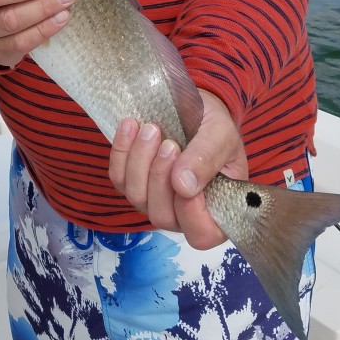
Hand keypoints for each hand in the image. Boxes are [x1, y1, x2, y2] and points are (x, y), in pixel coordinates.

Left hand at [108, 90, 248, 248]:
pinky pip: (118, 178)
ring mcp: (153, 200)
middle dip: (160, 178)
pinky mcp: (131, 182)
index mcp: (215, 209)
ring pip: (136, 196)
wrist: (191, 104)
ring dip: (140, 161)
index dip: (191, 214)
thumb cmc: (214, 125)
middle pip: (162, 215)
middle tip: (169, 144)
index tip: (184, 177)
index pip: (202, 234)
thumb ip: (207, 159)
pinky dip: (121, 151)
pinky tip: (131, 126)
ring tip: (151, 129)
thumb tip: (184, 186)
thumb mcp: (221, 135)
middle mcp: (182, 213)